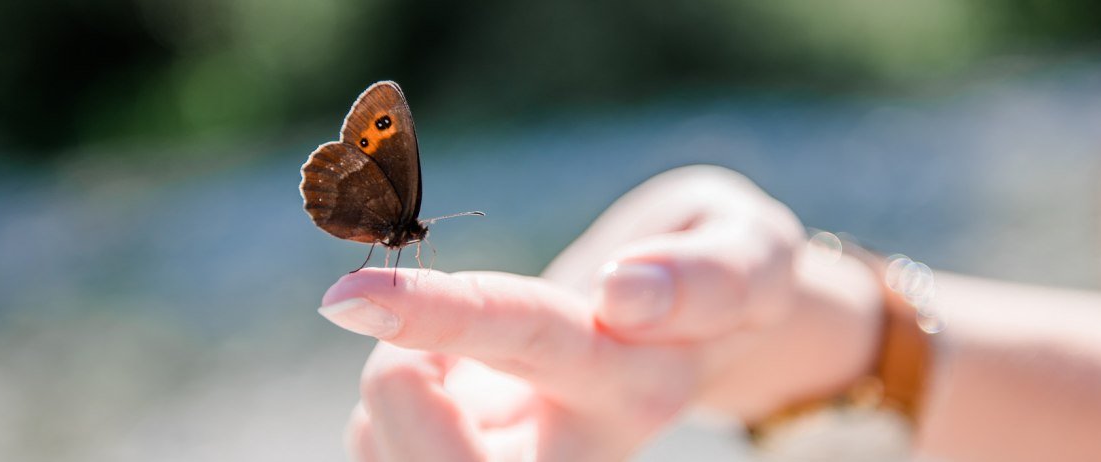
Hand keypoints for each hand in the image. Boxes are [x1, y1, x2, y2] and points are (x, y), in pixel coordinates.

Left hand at [326, 165, 882, 460]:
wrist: (699, 337)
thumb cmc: (712, 272)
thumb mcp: (751, 248)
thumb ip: (714, 275)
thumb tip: (625, 295)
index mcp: (640, 376)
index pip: (530, 336)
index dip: (441, 315)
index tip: (349, 295)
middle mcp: (581, 445)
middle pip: (448, 461)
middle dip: (395, 385)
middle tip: (411, 312)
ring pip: (400, 459)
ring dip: (392, 392)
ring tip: (455, 355)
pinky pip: (384, 452)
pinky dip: (387, 413)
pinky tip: (449, 392)